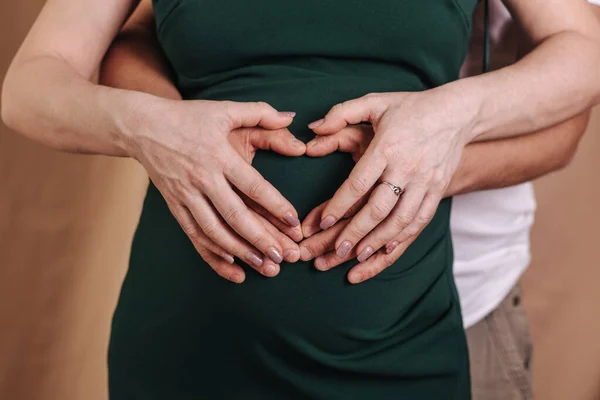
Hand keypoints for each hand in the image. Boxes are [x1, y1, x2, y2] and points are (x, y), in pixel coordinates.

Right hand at [126, 98, 305, 282]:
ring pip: (214, 230)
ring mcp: (186, 194)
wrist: (142, 126)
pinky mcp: (174, 205)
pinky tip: (230, 265)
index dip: (275, 205)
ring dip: (239, 251)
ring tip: (262, 266)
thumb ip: (259, 112)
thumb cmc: (188, 116)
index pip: (253, 185)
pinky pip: (193, 234)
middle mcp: (203, 178)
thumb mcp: (224, 109)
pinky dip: (211, 252)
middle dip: (260, 239)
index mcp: (219, 155)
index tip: (294, 223)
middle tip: (283, 257)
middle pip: (235, 215)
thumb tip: (291, 117)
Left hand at [305, 90, 473, 282]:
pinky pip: (420, 221)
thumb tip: (313, 128)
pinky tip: (386, 252)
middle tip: (336, 250)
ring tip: (357, 257)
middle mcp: (407, 167)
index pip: (359, 183)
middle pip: (379, 208)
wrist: (457, 112)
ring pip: (400, 220)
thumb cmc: (409, 107)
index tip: (323, 222)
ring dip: (378, 242)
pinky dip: (403, 239)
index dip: (339, 205)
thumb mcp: (374, 101)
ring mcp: (425, 182)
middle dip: (356, 233)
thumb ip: (341, 113)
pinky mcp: (438, 191)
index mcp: (387, 146)